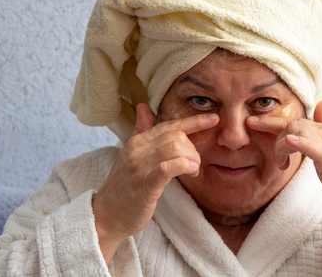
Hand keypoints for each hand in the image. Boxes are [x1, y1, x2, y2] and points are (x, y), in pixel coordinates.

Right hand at [92, 103, 218, 262]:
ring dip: (192, 159)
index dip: (194, 121)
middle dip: (193, 149)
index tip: (214, 119)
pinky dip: (184, 166)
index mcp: (137, 142)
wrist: (106, 215)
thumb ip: (140, 131)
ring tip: (193, 171)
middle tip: (194, 165)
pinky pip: (167, 168)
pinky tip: (191, 172)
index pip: (169, 125)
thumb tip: (142, 106)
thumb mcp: (130, 155)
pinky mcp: (144, 186)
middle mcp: (137, 150)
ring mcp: (139, 168)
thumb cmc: (123, 186)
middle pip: (176, 136)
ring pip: (175, 149)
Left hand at [247, 101, 321, 238]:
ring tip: (280, 161)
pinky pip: (317, 149)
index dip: (270, 120)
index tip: (250, 121)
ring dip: (281, 144)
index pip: (295, 120)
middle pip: (293, 122)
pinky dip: (302, 143)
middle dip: (269, 127)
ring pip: (300, 131)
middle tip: (256, 139)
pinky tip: (289, 141)